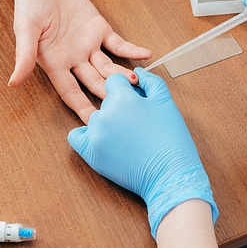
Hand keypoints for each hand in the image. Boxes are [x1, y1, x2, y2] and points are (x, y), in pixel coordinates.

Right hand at [8, 0, 150, 121]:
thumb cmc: (28, 5)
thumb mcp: (24, 29)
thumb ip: (23, 55)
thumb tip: (14, 82)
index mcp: (55, 64)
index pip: (71, 93)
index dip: (83, 108)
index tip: (96, 126)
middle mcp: (74, 59)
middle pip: (95, 83)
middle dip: (110, 95)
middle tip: (126, 106)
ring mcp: (89, 45)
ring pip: (109, 67)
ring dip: (123, 75)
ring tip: (139, 83)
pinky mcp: (99, 29)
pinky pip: (118, 44)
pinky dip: (131, 50)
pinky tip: (146, 55)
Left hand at [68, 68, 217, 237]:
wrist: (169, 174)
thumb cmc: (170, 139)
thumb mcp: (166, 102)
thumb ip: (151, 81)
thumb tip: (138, 74)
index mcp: (121, 98)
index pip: (114, 81)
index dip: (126, 88)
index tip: (135, 99)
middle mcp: (104, 114)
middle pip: (106, 100)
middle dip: (119, 106)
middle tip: (136, 120)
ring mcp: (95, 134)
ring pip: (94, 118)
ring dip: (106, 121)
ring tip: (125, 134)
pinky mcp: (90, 153)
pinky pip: (76, 137)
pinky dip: (85, 135)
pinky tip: (100, 138)